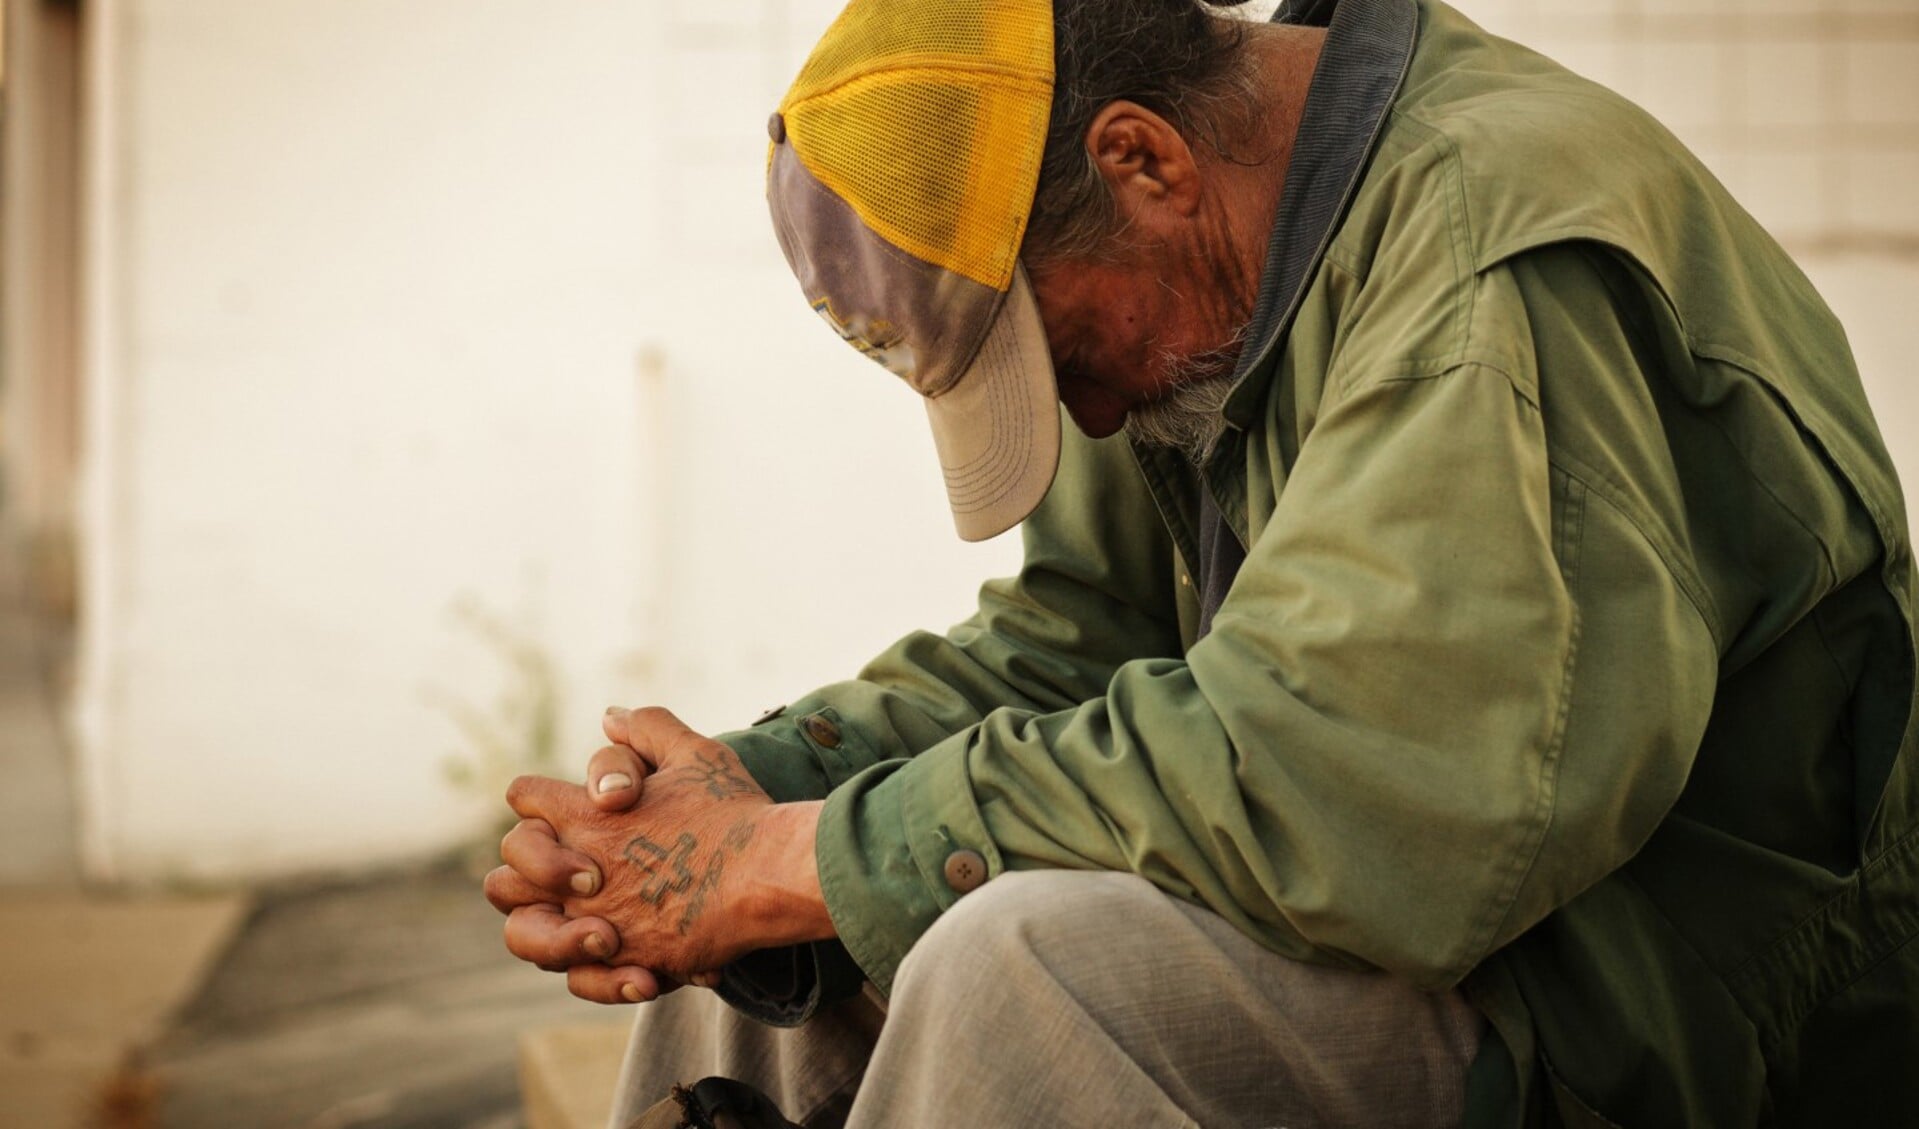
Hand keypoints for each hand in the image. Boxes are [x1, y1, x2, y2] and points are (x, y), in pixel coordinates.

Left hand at [496, 707, 831, 1002]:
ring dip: (546, 926)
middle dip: (531, 866)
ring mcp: (598, 922)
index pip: (525, 796)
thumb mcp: (695, 754)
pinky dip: (592, 970)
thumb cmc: (735, 812)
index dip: (540, 797)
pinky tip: (622, 951)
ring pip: (525, 933)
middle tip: (574, 867)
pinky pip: (579, 976)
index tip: (568, 803)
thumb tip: (611, 717)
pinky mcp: (628, 960)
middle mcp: (578, 873)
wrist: (770, 875)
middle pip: (506, 872)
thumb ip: (648, 729)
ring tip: (588, 920)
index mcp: (585, 816)